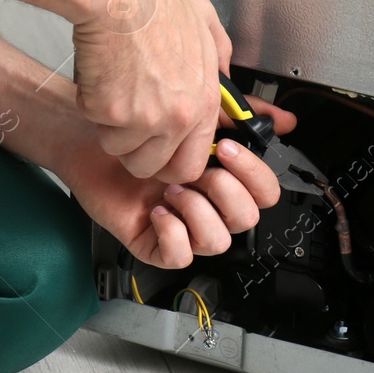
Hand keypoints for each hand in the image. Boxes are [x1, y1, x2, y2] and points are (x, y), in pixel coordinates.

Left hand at [59, 96, 297, 267]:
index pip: (266, 193)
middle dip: (226, 193)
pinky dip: (172, 233)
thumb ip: (242, 115)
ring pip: (217, 242)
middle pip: (247, 220)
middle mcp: (208, 207)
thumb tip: (285, 121)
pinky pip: (179, 257)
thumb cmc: (139, 131)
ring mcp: (184, 228)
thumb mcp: (197, 115)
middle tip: (199, 171)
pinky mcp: (155, 244)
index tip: (229, 150)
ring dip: (197, 211)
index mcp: (225, 181)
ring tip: (172, 189)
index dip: (254, 176)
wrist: (89, 139)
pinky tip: (158, 209)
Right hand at [69, 0, 233, 184]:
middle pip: (152, 167)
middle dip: (136, 153)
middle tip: (127, 127)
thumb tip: (223, 76)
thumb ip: (219, 56)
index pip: (191, 163)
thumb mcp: (206, 22)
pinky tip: (101, 75)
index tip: (160, 152)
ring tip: (115, 89)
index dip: (170, 162)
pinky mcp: (109, 112)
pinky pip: (95, 124)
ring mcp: (144, 118)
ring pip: (119, 149)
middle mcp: (178, 116)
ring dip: (112, 127)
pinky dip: (91, 105)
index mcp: (203, 100)